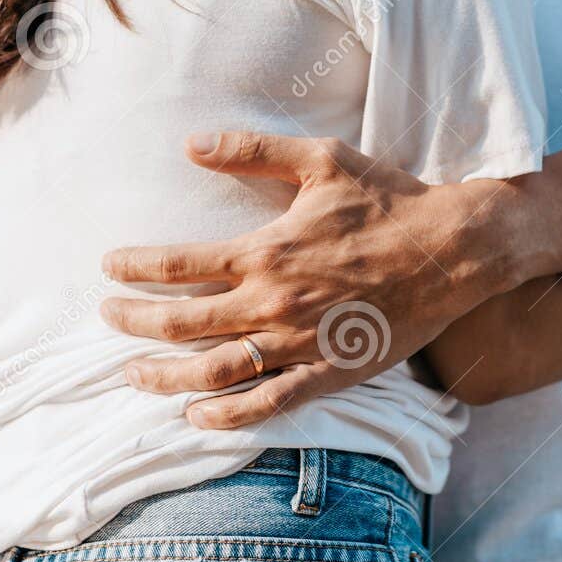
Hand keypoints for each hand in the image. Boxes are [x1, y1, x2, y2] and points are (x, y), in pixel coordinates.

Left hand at [100, 132, 529, 428]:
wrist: (454, 250)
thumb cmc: (390, 200)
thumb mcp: (322, 159)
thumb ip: (253, 150)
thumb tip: (191, 144)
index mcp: (265, 251)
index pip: (175, 266)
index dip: (132, 267)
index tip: (110, 266)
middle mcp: (273, 303)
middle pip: (178, 324)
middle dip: (131, 323)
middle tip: (108, 318)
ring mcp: (298, 344)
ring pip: (211, 372)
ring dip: (162, 376)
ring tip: (133, 373)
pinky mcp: (328, 373)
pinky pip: (266, 405)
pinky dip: (225, 417)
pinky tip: (196, 416)